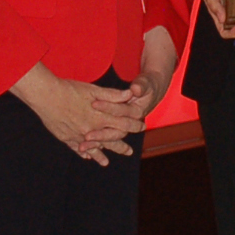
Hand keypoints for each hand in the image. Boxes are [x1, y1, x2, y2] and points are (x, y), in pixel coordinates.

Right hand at [10, 63, 143, 166]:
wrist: (46, 96)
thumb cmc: (70, 89)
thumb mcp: (93, 89)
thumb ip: (112, 95)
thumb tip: (130, 95)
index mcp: (100, 117)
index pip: (123, 124)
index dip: (134, 125)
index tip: (142, 127)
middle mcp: (91, 130)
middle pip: (111, 141)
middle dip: (121, 146)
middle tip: (129, 152)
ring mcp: (78, 136)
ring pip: (94, 149)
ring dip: (102, 155)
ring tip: (106, 163)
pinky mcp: (65, 137)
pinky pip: (76, 148)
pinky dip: (83, 153)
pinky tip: (86, 157)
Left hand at [85, 26, 176, 149]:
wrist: (152, 91)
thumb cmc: (147, 84)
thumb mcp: (146, 82)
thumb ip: (141, 85)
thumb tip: (135, 90)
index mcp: (137, 111)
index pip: (121, 111)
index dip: (108, 108)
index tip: (94, 104)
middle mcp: (129, 122)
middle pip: (115, 132)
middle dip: (101, 135)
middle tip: (86, 136)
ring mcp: (122, 127)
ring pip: (108, 139)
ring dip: (96, 145)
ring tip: (81, 148)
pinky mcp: (115, 128)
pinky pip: (104, 140)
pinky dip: (95, 147)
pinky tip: (83, 152)